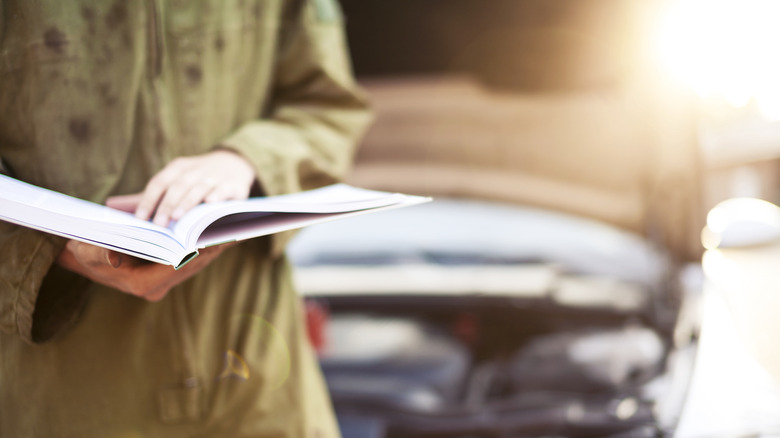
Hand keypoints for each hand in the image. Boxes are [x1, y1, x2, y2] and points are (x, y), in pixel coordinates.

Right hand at [57, 240, 231, 300]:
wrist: (84, 258)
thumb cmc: (85, 251)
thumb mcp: (86, 251)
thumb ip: (98, 255)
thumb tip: (113, 259)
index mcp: (143, 284)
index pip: (177, 267)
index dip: (196, 251)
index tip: (214, 237)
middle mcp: (157, 286)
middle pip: (193, 265)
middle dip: (212, 246)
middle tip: (232, 229)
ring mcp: (165, 281)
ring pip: (198, 262)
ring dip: (214, 245)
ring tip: (233, 226)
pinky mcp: (169, 272)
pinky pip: (194, 258)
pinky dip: (207, 244)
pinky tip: (221, 229)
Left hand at [111, 149, 255, 226]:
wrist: (234, 163)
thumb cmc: (197, 177)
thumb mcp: (174, 179)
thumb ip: (148, 195)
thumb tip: (112, 205)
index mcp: (178, 167)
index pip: (159, 182)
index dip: (149, 199)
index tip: (140, 218)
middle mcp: (196, 170)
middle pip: (178, 186)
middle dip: (167, 205)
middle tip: (158, 224)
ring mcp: (216, 177)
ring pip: (199, 189)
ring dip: (189, 202)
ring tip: (179, 218)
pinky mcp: (233, 185)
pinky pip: (224, 190)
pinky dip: (217, 196)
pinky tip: (210, 205)